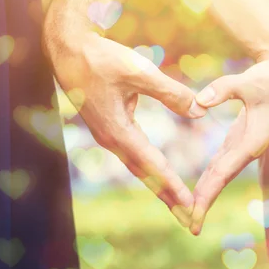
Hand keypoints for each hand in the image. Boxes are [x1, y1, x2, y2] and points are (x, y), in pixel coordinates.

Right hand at [43, 13, 206, 226]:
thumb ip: (172, 93)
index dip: (173, 186)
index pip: (153, 165)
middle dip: (168, 197)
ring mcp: (108, 136)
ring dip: (159, 185)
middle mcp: (112, 140)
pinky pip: (133, 155)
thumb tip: (200, 111)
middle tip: (188, 219)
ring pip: (139, 167)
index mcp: (119, 131)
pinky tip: (159, 173)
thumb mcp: (140, 71)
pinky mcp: (108, 127)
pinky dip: (150, 168)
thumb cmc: (102, 58)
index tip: (190, 206)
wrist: (68, 49)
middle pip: (146, 175)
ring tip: (178, 204)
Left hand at [189, 44, 268, 233]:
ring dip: (206, 193)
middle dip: (205, 203)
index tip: (195, 214)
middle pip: (221, 180)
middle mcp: (248, 148)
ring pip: (220, 174)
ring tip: (189, 214)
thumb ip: (223, 90)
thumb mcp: (248, 81)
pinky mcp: (240, 138)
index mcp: (252, 141)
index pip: (223, 172)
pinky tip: (199, 189)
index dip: (207, 194)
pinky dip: (210, 178)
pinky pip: (221, 163)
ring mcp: (244, 145)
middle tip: (188, 225)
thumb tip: (198, 102)